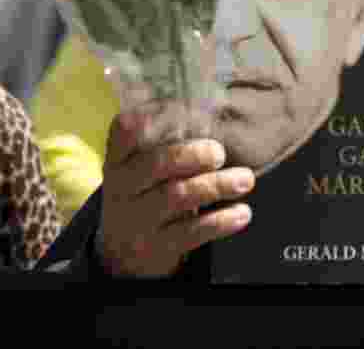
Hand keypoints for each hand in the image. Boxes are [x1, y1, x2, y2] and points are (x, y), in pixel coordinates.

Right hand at [98, 106, 254, 276]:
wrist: (124, 253)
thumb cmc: (146, 193)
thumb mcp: (142, 168)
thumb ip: (167, 143)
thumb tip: (215, 111)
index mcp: (119, 159)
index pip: (126, 130)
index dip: (155, 116)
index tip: (187, 109)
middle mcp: (122, 187)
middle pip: (157, 164)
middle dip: (194, 154)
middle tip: (220, 153)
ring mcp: (137, 219)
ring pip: (178, 196)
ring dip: (217, 185)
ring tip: (245, 179)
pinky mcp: (157, 247)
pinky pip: (192, 232)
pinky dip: (221, 221)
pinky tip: (242, 213)